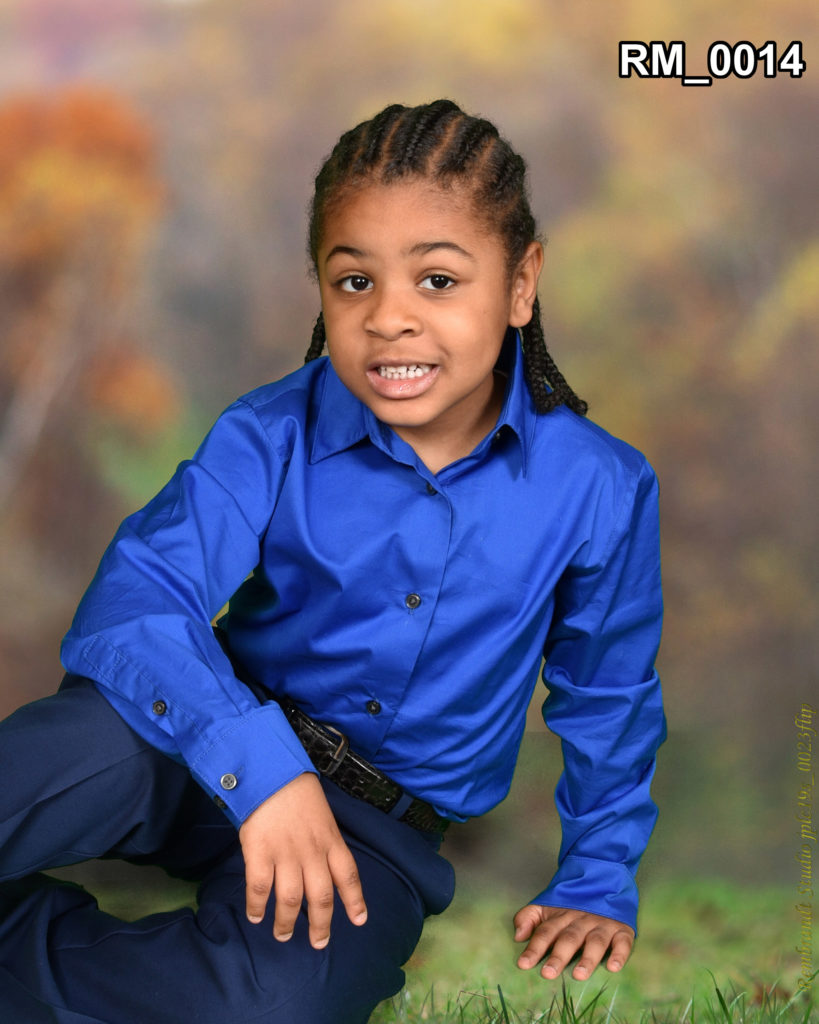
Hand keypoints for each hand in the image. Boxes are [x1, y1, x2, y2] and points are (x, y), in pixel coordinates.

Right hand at [238, 772, 366, 949]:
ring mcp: (285, 853)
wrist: (271, 770)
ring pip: (290, 899)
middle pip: (321, 897)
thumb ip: (323, 840)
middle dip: (320, 925)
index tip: (359, 920)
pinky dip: (257, 906)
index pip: (348, 875)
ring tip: (282, 935)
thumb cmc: (296, 789)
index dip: (355, 900)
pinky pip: (259, 888)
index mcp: (330, 839)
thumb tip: (320, 866)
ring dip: (286, 922)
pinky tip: (255, 916)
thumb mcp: (321, 814)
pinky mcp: (259, 851)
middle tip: (318, 943)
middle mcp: (312, 851)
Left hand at [513, 904, 633, 980]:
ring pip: (595, 941)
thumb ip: (529, 918)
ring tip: (579, 975)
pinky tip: (613, 967)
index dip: (534, 948)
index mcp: (561, 916)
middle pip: (569, 938)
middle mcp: (581, 920)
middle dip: (558, 956)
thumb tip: (517, 936)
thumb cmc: (571, 904)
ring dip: (588, 958)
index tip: (523, 964)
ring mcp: (602, 924)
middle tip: (548, 973)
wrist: (604, 878)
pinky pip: (622, 941)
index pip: (545, 932)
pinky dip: (619, 954)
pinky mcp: (622, 929)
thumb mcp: (547, 906)